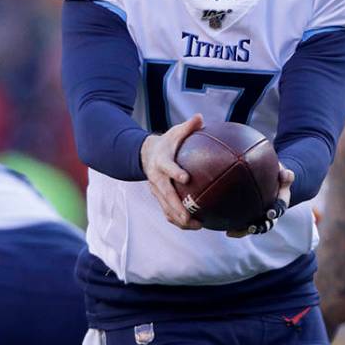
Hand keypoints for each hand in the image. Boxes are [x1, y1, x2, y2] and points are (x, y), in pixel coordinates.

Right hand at [140, 114, 203, 229]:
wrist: (145, 154)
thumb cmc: (167, 142)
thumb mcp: (175, 132)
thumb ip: (188, 127)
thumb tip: (200, 117)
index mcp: (161, 162)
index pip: (167, 167)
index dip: (175, 172)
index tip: (186, 178)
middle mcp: (157, 178)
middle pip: (166, 195)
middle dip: (177, 208)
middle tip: (191, 218)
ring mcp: (156, 190)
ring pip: (166, 208)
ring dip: (179, 219)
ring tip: (197, 226)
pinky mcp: (159, 197)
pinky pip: (167, 211)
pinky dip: (178, 220)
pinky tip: (194, 225)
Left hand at [227, 164, 293, 237]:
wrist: (269, 180)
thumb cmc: (276, 175)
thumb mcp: (282, 173)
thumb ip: (286, 174)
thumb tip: (285, 174)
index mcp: (280, 203)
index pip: (280, 209)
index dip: (275, 212)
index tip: (270, 213)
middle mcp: (271, 214)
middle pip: (268, 224)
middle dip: (261, 227)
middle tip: (252, 228)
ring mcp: (261, 217)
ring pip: (255, 228)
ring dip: (246, 231)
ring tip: (234, 232)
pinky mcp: (251, 218)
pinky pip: (244, 227)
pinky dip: (237, 231)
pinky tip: (228, 232)